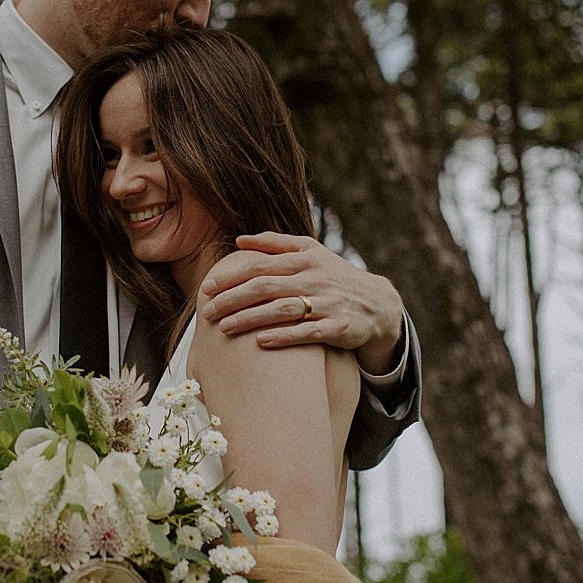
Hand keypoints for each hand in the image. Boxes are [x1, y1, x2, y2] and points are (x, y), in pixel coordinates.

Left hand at [199, 240, 403, 371]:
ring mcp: (326, 303)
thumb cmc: (333, 276)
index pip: (261, 264)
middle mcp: (314, 278)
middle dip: (232, 298)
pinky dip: (282, 337)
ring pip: (281, 310)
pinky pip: (305, 333)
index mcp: (304, 257)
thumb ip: (276, 244)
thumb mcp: (311, 252)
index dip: (232, 275)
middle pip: (266, 286)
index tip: (208, 286)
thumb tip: (240, 240)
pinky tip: (260, 342)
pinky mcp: (336, 328)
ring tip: (224, 328)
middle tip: (206, 311)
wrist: (376, 304)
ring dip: (250, 319)